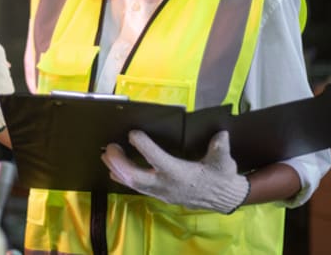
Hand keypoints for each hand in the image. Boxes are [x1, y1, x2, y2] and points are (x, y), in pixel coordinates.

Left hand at [101, 130, 249, 213]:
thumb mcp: (224, 161)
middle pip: (135, 177)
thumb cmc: (221, 176)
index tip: (133, 133)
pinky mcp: (158, 194)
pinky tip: (113, 169)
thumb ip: (220, 147)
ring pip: (132, 184)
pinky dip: (122, 178)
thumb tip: (220, 134)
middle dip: (119, 162)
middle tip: (111, 146)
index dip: (144, 146)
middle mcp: (166, 184)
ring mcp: (160, 192)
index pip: (157, 159)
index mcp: (180, 173)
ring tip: (106, 154)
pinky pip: (136, 188)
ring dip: (117, 169)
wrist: (223, 197)